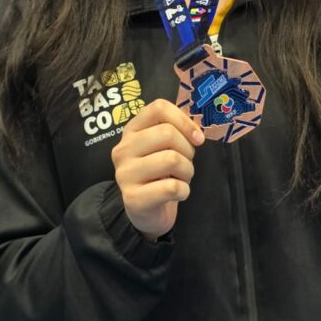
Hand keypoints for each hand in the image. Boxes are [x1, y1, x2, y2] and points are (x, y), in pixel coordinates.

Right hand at [111, 99, 203, 240]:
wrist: (146, 212)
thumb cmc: (159, 173)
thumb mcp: (163, 147)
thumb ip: (176, 131)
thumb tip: (197, 131)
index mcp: (132, 130)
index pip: (158, 108)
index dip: (184, 120)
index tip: (197, 138)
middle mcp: (123, 149)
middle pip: (167, 133)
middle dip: (188, 150)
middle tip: (186, 162)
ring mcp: (125, 174)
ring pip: (172, 159)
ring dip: (187, 171)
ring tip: (181, 177)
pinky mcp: (133, 198)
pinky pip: (172, 187)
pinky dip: (184, 190)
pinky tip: (178, 193)